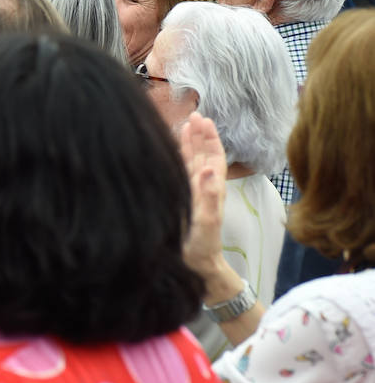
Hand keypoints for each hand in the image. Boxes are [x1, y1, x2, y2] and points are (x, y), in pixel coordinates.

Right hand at [179, 113, 238, 298]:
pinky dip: (177, 159)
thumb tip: (208, 169)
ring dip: (189, 144)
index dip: (208, 138)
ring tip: (185, 126)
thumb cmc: (201, 247)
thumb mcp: (206, 222)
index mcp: (211, 189)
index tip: (202, 120)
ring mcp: (191, 193)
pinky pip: (180, 173)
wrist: (196, 267)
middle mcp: (202, 188)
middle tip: (194, 115)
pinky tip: (170, 151)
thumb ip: (209, 196)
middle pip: (203, 155)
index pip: (212, 157)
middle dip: (199, 135)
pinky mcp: (181, 199)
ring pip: (191, 162)